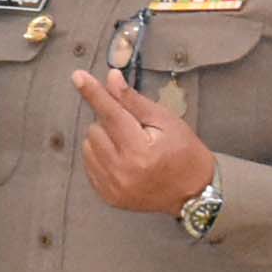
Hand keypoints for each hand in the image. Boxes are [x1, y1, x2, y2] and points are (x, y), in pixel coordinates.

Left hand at [69, 68, 220, 215]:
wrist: (194, 193)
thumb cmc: (184, 151)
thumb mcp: (166, 121)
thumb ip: (134, 101)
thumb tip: (111, 78)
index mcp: (140, 150)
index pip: (110, 114)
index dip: (94, 94)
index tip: (77, 76)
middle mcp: (121, 170)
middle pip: (95, 129)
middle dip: (110, 122)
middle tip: (133, 128)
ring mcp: (112, 186)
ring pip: (88, 145)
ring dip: (103, 138)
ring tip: (128, 144)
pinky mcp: (106, 194)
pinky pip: (89, 164)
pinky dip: (100, 155)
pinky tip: (121, 158)